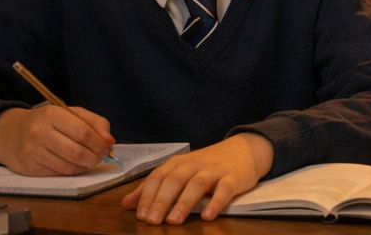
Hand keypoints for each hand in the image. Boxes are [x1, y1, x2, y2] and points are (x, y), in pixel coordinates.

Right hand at [0, 104, 113, 175]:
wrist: (9, 133)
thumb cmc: (46, 121)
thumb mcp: (70, 113)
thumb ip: (94, 123)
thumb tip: (110, 141)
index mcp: (52, 115)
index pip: (83, 132)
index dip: (99, 143)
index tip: (107, 147)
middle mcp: (39, 133)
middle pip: (77, 152)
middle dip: (95, 157)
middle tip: (101, 156)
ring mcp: (32, 152)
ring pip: (68, 166)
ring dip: (85, 166)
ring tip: (90, 160)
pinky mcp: (29, 169)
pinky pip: (58, 174)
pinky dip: (72, 171)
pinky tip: (75, 165)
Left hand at [121, 132, 273, 223]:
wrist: (245, 149)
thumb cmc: (208, 165)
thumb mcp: (179, 171)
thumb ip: (154, 187)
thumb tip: (126, 204)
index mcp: (179, 163)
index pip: (159, 177)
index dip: (148, 195)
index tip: (140, 215)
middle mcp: (195, 164)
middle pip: (175, 180)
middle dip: (162, 200)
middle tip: (152, 221)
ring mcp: (215, 170)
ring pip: (197, 184)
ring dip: (184, 202)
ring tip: (174, 221)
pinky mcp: (234, 177)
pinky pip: (225, 189)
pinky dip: (216, 202)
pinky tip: (208, 215)